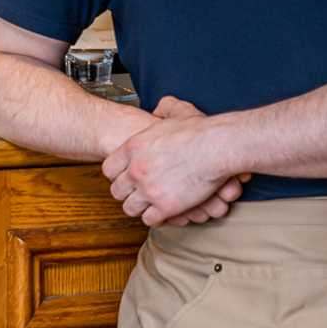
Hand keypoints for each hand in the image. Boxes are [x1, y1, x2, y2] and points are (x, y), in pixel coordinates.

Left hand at [101, 95, 244, 226]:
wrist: (217, 147)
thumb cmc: (200, 131)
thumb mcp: (176, 111)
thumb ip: (163, 109)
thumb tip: (159, 108)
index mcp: (134, 148)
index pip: (108, 169)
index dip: (117, 174)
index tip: (126, 176)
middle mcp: (136, 170)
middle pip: (116, 191)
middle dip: (127, 193)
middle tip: (137, 192)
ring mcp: (149, 190)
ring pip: (130, 208)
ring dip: (139, 207)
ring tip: (149, 204)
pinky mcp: (165, 206)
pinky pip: (149, 219)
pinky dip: (155, 217)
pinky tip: (163, 211)